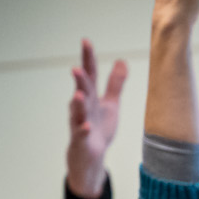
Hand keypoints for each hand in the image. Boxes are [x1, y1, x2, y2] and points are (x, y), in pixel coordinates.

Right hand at [67, 39, 128, 197]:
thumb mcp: (110, 104)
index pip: (89, 74)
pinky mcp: (81, 141)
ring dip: (77, 103)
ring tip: (78, 93)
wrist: (91, 157)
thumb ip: (115, 84)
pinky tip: (85, 125)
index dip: (88, 58)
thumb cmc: (98, 129)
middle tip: (76, 68)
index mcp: (91, 97)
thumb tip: (122, 60)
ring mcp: (80, 123)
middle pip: (82, 90)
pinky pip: (80, 134)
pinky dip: (82, 129)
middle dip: (80, 80)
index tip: (85, 41)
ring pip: (77, 111)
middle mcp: (83, 107)